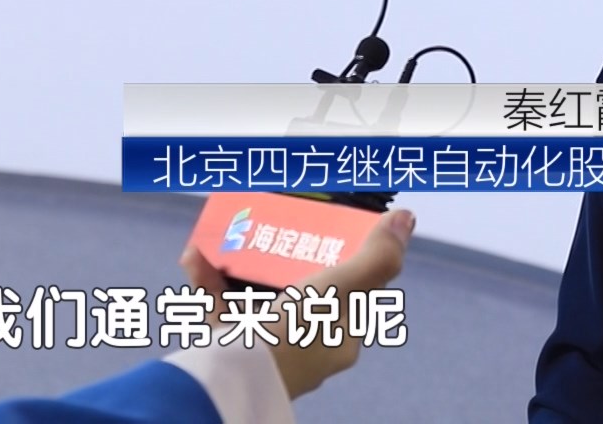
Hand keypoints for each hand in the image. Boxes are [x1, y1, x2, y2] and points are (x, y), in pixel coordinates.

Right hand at [180, 207, 415, 398]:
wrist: (229, 383)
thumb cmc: (291, 337)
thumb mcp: (338, 291)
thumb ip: (374, 258)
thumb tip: (408, 219)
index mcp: (339, 336)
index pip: (355, 289)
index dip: (347, 254)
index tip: (330, 222)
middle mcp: (307, 347)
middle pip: (303, 290)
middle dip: (283, 253)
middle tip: (274, 222)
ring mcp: (266, 350)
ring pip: (257, 298)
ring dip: (240, 262)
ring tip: (229, 233)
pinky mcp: (228, 351)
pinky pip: (220, 310)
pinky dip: (209, 282)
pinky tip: (194, 257)